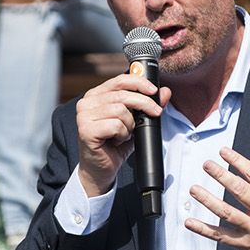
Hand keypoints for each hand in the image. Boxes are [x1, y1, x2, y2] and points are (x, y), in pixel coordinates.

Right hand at [73, 72, 167, 197]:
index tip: (154, 91)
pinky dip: (123, 134)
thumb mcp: (136, 122)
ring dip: (130, 125)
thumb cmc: (115, 144)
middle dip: (144, 104)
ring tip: (125, 134)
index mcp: (96, 95)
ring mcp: (84, 116)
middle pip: (123, 94)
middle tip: (155, 113)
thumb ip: (149, 105)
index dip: (139, 83)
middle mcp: (87, 102)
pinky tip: (116, 141)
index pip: (119, 80)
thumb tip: (165, 91)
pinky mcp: (86, 130)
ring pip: (120, 110)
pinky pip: (115, 125)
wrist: (102, 169)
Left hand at [186, 148, 249, 249]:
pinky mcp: (246, 245)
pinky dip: (203, 229)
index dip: (237, 160)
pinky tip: (191, 222)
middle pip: (239, 189)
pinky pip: (220, 235)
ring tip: (194, 189)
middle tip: (208, 165)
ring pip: (226, 211)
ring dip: (207, 199)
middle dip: (220, 175)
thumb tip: (238, 176)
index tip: (224, 152)